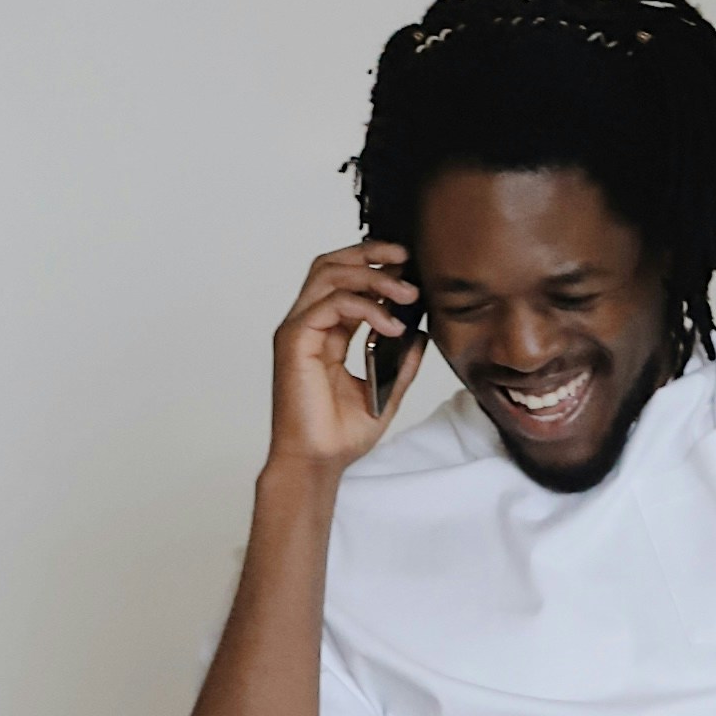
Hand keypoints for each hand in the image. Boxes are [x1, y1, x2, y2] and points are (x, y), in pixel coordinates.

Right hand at [268, 243, 416, 476]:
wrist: (318, 463)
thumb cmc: (340, 433)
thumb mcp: (384, 389)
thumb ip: (400, 360)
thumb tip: (421, 332)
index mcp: (326, 331)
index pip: (344, 279)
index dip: (374, 264)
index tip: (408, 264)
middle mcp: (309, 324)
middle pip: (331, 264)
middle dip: (370, 253)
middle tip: (406, 259)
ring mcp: (299, 330)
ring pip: (329, 275)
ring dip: (372, 277)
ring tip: (407, 294)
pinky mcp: (294, 341)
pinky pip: (330, 305)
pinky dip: (365, 307)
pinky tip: (391, 325)